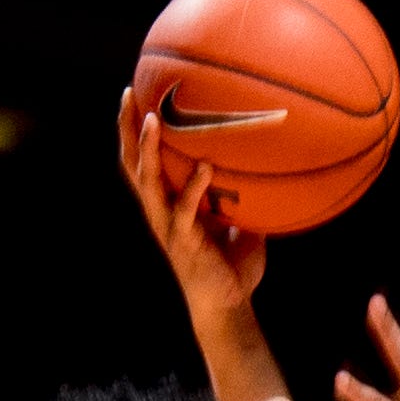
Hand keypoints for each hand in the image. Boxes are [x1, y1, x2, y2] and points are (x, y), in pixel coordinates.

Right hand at [115, 89, 267, 316]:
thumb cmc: (234, 266)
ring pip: (148, 181)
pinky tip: (205, 166)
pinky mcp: (183, 243)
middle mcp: (160, 212)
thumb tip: (272, 163)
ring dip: (148, 150)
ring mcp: (168, 226)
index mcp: (168, 204)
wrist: (229, 306)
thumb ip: (245, 193)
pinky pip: (184, 210)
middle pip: (132, 163)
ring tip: (152, 120)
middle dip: (127, 128)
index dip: (136, 131)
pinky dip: (193, 187)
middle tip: (129, 93)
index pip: (145, 161)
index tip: (137, 95)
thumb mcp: (241, 220)